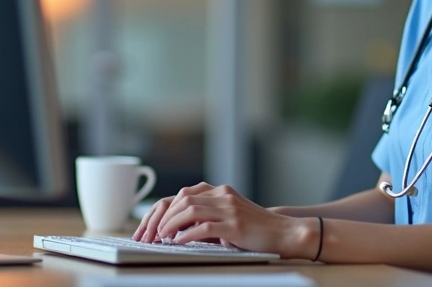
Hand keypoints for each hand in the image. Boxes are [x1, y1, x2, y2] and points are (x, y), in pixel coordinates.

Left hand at [131, 182, 317, 258]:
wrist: (283, 233)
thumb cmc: (254, 230)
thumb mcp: (227, 218)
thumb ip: (204, 218)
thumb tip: (173, 229)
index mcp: (218, 191)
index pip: (180, 195)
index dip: (160, 211)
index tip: (148, 228)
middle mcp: (222, 195)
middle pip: (180, 199)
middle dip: (160, 218)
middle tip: (149, 236)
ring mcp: (229, 208)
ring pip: (189, 209)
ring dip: (169, 224)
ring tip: (160, 238)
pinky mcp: (234, 224)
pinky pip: (203, 226)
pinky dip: (186, 234)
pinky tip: (177, 242)